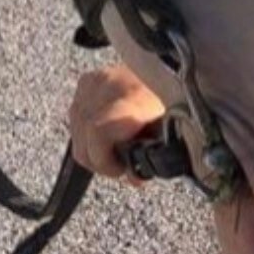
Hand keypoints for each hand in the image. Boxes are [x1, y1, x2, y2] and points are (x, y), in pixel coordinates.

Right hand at [68, 65, 166, 181]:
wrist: (175, 77)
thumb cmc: (178, 108)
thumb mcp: (170, 138)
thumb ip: (149, 159)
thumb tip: (131, 176)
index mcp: (135, 98)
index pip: (98, 131)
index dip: (103, 160)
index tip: (120, 169)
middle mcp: (112, 84)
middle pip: (84, 132)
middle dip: (97, 158)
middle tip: (118, 164)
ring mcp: (98, 78)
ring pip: (76, 123)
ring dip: (89, 144)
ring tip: (112, 149)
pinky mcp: (90, 78)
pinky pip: (75, 111)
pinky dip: (85, 128)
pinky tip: (103, 133)